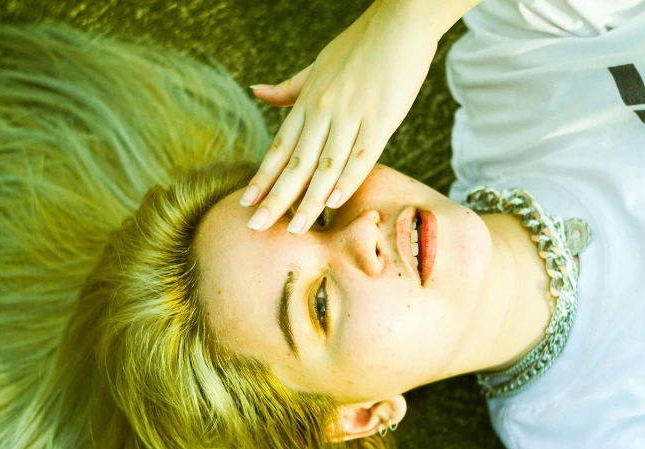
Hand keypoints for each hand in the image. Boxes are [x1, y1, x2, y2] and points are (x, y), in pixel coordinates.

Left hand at [241, 0, 437, 233]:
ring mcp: (352, 115)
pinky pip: (362, 155)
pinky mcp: (381, 119)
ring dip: (308, 200)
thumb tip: (256, 91)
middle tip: (256, 227)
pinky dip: (347, 180)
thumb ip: (289, 87)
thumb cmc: (360, 45)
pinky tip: (333, 202)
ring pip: (325, 166)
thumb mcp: (317, 65)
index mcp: (309, 102)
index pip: (280, 147)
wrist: (399, 23)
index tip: (245, 202)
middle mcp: (324, 111)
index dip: (262, 177)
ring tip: (294, 229)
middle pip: (296, 163)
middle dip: (275, 198)